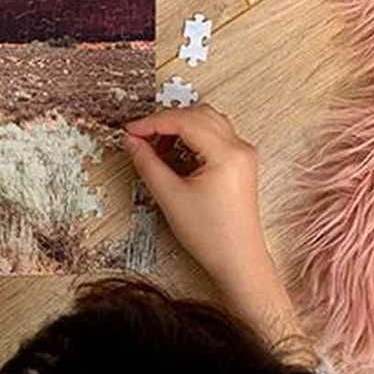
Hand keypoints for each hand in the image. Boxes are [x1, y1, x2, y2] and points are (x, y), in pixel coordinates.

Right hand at [123, 106, 303, 347]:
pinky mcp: (241, 163)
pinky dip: (192, 135)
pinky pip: (215, 135)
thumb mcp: (170, 197)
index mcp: (226, 154)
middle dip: (166, 120)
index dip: (152, 122)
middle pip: (198, 114)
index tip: (130, 131)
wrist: (238, 260)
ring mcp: (243, 154)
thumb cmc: (210, 234)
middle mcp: (240, 148)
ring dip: (180, 125)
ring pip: (208, 121)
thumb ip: (147, 163)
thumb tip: (132, 141)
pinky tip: (175, 151)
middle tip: (140, 136)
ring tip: (157, 145)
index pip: (185, 121)